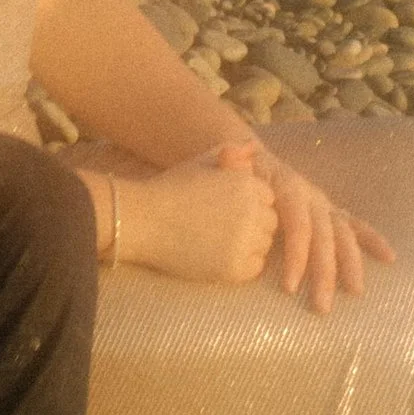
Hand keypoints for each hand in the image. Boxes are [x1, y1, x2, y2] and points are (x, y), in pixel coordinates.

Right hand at [115, 146, 281, 288]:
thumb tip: (252, 147)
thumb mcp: (202, 162)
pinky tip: (216, 256)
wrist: (143, 220)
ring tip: (215, 241)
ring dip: (247, 246)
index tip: (224, 210)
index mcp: (246, 183)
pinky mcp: (235, 267)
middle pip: (270, 224)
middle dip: (251, 226)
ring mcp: (244, 240)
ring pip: (263, 246)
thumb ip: (231, 153)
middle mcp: (251, 210)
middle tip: (218, 227)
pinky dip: (240, 265)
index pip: (268, 199)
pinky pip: (254, 267)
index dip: (248, 205)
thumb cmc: (170, 189)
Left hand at [244, 142, 392, 313]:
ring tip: (355, 292)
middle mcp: (310, 195)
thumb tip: (233, 156)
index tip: (289, 287)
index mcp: (285, 185)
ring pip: (341, 234)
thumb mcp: (224, 163)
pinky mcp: (328, 212)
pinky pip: (353, 225)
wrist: (247, 161)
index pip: (296, 224)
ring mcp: (322, 204)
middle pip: (323, 235)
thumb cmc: (232, 172)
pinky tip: (390, 257)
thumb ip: (228, 159)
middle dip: (325, 272)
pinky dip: (371, 239)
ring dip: (350, 264)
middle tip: (321, 306)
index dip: (296, 254)